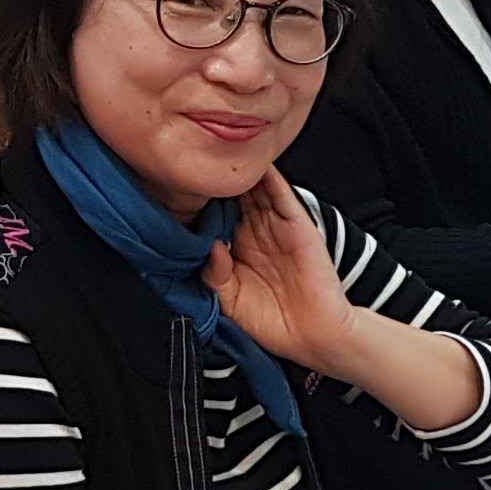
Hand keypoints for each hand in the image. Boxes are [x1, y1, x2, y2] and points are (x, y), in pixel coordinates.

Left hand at [202, 171, 363, 378]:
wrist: (313, 336)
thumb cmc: (272, 324)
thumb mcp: (230, 301)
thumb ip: (214, 276)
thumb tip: (210, 246)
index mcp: (237, 248)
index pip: (214, 216)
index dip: (197, 202)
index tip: (177, 188)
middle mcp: (255, 232)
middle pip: (232, 196)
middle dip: (215, 180)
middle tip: (195, 162)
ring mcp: (275, 226)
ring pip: (253, 189)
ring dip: (238, 173)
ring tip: (217, 152)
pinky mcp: (296, 223)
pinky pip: (280, 194)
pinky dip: (268, 176)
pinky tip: (253, 162)